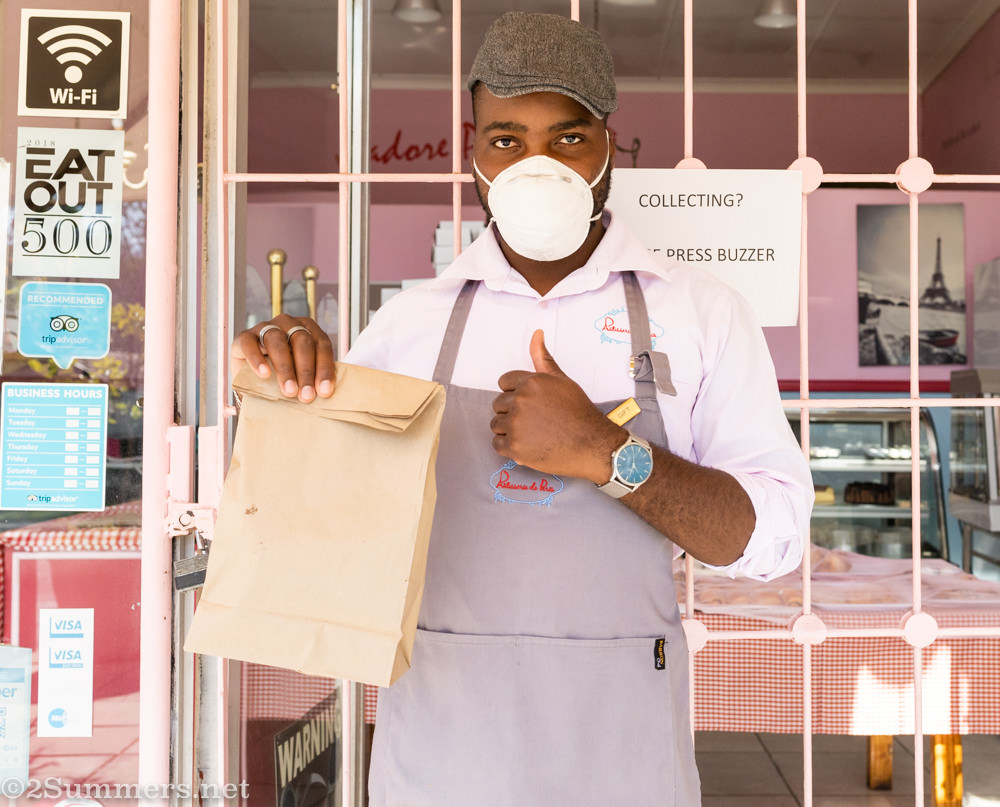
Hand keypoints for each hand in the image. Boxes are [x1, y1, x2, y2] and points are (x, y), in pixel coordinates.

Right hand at [231, 315, 335, 401]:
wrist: (252, 378)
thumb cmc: (283, 376)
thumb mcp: (300, 376)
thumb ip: (312, 380)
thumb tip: (323, 396)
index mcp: (309, 329)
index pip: (322, 344)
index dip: (324, 368)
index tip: (324, 391)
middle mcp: (289, 323)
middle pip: (301, 341)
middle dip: (306, 371)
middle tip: (306, 396)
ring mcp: (265, 327)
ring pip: (277, 341)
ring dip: (285, 368)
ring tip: (289, 390)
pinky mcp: (244, 336)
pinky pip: (250, 344)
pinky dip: (257, 359)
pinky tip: (264, 374)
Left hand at [491, 329, 624, 481]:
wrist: (592, 444)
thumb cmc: (579, 412)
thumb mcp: (562, 380)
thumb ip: (543, 359)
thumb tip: (537, 333)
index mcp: (530, 383)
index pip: (503, 382)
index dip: (515, 392)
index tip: (529, 403)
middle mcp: (520, 401)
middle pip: (498, 404)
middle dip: (511, 411)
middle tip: (533, 420)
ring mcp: (516, 426)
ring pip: (496, 424)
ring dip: (508, 429)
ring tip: (530, 433)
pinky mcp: (515, 448)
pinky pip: (497, 444)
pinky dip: (508, 446)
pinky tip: (526, 445)